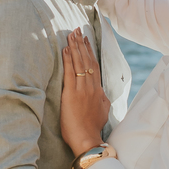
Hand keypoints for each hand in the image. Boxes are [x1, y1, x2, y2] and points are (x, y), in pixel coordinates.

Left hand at [61, 28, 110, 155]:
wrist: (87, 139)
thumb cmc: (92, 128)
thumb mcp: (103, 112)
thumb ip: (102, 100)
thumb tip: (102, 94)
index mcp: (98, 91)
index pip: (94, 66)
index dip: (90, 51)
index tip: (86, 39)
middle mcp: (91, 87)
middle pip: (87, 60)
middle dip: (82, 44)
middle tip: (77, 29)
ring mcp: (82, 90)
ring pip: (79, 63)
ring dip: (75, 47)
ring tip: (71, 34)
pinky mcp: (71, 94)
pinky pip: (70, 72)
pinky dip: (68, 59)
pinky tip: (66, 49)